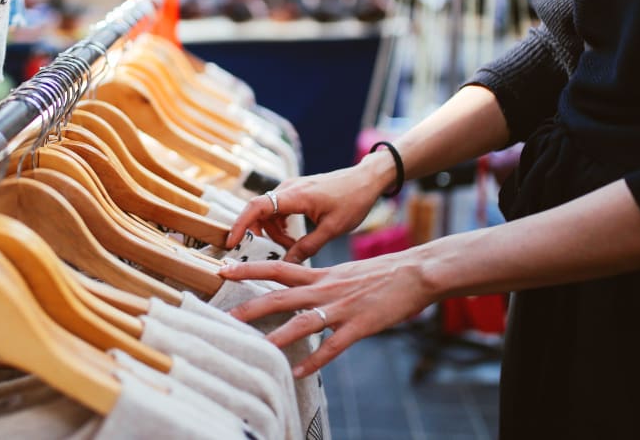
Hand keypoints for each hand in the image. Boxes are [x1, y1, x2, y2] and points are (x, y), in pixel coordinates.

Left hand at [217, 251, 436, 376]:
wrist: (415, 272)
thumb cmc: (381, 273)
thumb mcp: (344, 271)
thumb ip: (320, 280)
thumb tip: (300, 289)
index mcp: (321, 274)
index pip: (277, 267)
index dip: (249, 268)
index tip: (223, 268)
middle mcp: (326, 288)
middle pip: (281, 295)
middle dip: (251, 305)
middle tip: (225, 315)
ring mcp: (342, 307)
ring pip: (303, 321)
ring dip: (278, 336)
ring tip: (257, 348)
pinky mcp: (360, 325)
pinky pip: (333, 346)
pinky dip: (315, 360)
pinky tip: (300, 372)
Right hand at [226, 161, 387, 262]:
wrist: (366, 180)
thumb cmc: (353, 200)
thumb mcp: (332, 229)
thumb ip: (307, 247)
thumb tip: (287, 264)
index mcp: (296, 195)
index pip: (257, 206)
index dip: (241, 224)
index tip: (232, 242)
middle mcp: (288, 188)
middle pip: (259, 211)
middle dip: (261, 233)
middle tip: (276, 250)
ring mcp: (291, 188)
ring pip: (268, 212)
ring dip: (273, 231)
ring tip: (293, 245)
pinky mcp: (295, 191)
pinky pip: (277, 209)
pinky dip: (280, 224)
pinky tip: (295, 237)